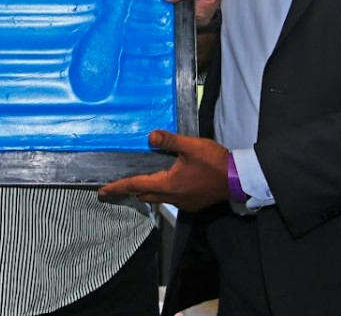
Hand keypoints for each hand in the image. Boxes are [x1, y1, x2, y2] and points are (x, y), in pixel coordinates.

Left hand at [98, 130, 228, 211]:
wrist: (238, 178)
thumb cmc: (214, 162)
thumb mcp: (191, 146)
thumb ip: (169, 140)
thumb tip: (150, 136)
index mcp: (168, 184)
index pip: (136, 185)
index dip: (118, 187)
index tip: (102, 191)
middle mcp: (173, 197)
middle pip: (144, 195)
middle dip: (130, 189)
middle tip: (118, 184)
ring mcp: (183, 203)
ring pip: (158, 198)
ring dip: (147, 191)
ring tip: (138, 182)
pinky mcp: (193, 204)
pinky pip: (170, 200)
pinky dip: (162, 192)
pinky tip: (166, 183)